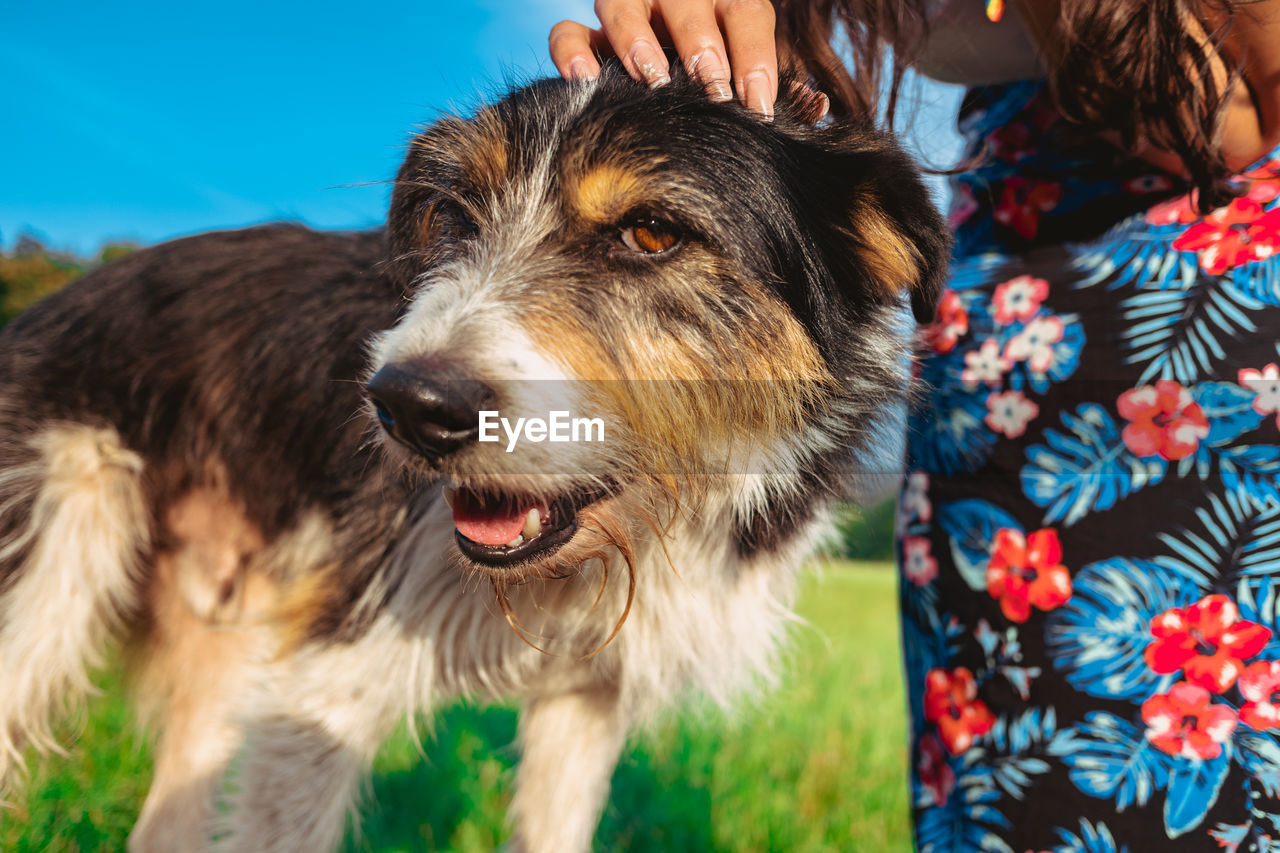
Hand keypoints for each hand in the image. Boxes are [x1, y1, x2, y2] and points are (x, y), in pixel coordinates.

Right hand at [548, 0, 778, 117]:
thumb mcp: (752, 87)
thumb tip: (812, 107)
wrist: (674, 86)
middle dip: (699, 41)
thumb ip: (778, 93)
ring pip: (620, 3)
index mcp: (726, 4)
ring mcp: (627, 14)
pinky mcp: (586, 39)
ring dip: (635, 37)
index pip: (747, 13)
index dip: (756, 56)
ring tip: (652, 78)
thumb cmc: (722, 90)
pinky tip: (587, 81)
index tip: (759, 104)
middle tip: (710, 86)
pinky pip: (566, 34)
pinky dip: (572, 53)